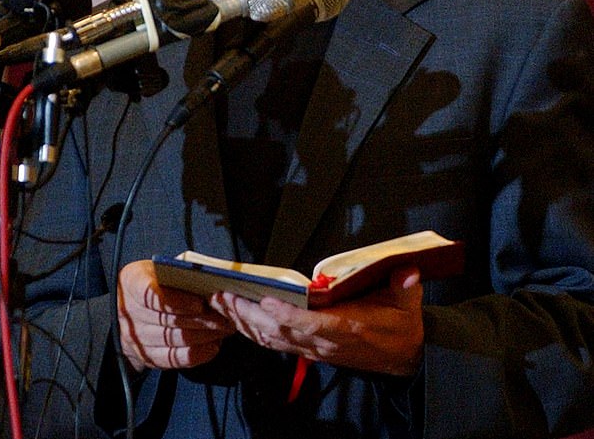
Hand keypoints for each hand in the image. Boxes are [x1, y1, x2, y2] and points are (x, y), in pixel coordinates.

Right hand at [118, 259, 235, 372]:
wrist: (128, 308)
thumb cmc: (152, 280)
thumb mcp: (157, 268)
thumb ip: (176, 271)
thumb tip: (208, 277)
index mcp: (131, 281)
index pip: (151, 294)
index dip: (177, 300)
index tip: (200, 303)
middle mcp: (128, 311)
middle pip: (167, 319)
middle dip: (201, 319)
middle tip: (225, 316)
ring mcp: (135, 337)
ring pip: (173, 339)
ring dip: (203, 335)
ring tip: (225, 328)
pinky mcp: (146, 356)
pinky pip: (172, 359)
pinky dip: (195, 354)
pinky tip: (213, 346)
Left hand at [209, 267, 423, 375]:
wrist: (403, 358)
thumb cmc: (400, 326)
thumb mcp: (407, 304)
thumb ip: (405, 286)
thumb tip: (407, 271)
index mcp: (346, 327)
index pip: (310, 324)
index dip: (286, 314)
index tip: (266, 299)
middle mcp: (324, 341)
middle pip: (279, 333)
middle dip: (248, 316)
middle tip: (223, 296)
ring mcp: (314, 348)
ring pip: (271, 340)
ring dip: (244, 323)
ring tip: (221, 303)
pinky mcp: (310, 349)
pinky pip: (275, 343)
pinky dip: (253, 331)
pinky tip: (237, 318)